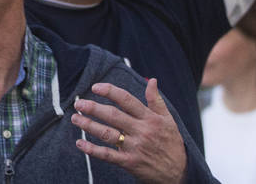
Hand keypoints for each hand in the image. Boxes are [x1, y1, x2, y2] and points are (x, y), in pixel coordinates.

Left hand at [71, 78, 185, 183]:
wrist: (180, 174)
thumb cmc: (172, 144)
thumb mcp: (168, 120)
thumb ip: (156, 100)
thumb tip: (151, 80)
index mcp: (150, 118)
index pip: (127, 100)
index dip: (110, 91)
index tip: (95, 87)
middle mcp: (141, 131)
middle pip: (113, 116)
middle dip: (93, 108)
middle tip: (78, 103)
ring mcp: (135, 148)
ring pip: (107, 134)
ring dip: (89, 125)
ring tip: (75, 118)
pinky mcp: (130, 163)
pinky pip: (108, 155)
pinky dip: (92, 150)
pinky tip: (80, 143)